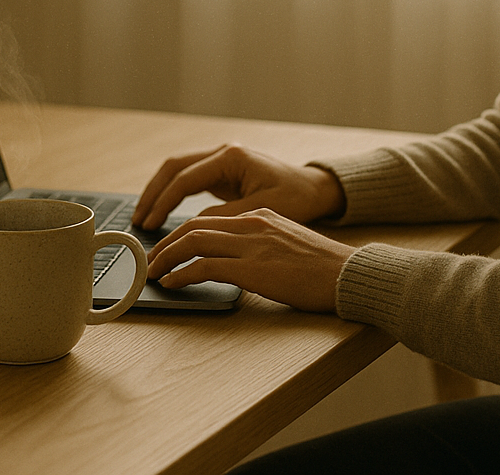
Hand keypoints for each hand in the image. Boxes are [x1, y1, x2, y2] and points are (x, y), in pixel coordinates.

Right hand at [130, 143, 345, 229]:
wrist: (313, 190)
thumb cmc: (295, 199)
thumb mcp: (261, 210)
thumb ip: (225, 216)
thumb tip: (192, 226)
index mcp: (231, 158)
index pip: (186, 178)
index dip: (164, 203)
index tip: (150, 224)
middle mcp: (222, 153)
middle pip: (174, 167)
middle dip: (153, 194)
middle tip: (138, 221)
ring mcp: (221, 161)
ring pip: (178, 171)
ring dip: (159, 193)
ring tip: (144, 219)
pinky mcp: (222, 173)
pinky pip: (188, 181)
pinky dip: (172, 195)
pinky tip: (163, 214)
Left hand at [145, 208, 356, 311]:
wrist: (349, 275)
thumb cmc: (324, 268)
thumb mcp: (288, 245)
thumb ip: (261, 247)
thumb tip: (237, 264)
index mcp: (261, 216)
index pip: (209, 219)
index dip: (181, 233)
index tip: (167, 248)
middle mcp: (253, 224)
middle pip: (194, 226)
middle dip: (166, 244)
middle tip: (150, 261)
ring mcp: (252, 244)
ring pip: (193, 241)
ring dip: (166, 257)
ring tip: (153, 273)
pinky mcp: (252, 268)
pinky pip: (204, 266)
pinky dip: (182, 274)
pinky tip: (172, 283)